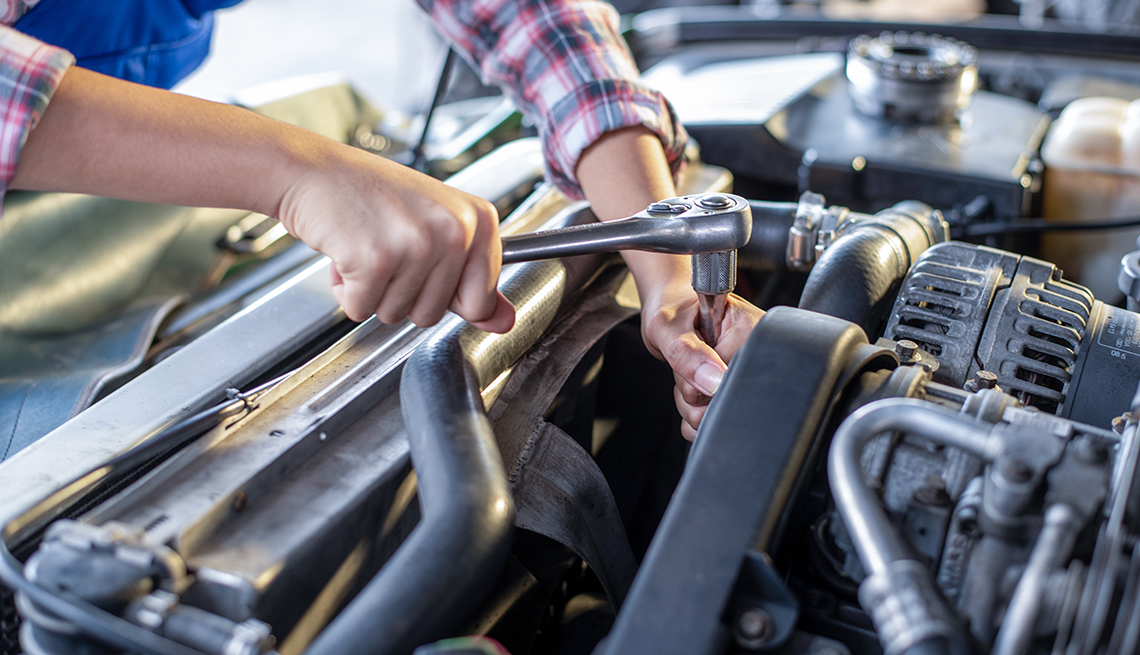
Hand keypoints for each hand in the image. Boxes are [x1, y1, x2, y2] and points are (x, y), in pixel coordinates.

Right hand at [277, 144, 514, 332]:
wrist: (314, 171)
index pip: (480, 301)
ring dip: (373, 291)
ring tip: (368, 247)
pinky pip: (362, 309)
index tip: (426, 265)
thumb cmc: (373, 195)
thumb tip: (504, 322)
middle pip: (434, 314)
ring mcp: (417, 245)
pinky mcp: (376, 260)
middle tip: (388, 249)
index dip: (445, 295)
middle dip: (402, 293)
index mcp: (480, 220)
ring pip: (397, 314)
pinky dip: (346, 291)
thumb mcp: (436, 228)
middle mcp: (455, 230)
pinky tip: (346, 252)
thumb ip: (474, 279)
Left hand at [640, 279, 763, 440]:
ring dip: (691, 405)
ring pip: (718, 417)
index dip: (701, 379)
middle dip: (695, 395)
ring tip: (687, 374)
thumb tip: (712, 381)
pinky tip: (692, 389)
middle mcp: (758, 356)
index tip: (688, 360)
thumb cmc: (674, 311)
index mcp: (753, 331)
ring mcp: (749, 377)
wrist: (673, 311)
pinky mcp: (736, 391)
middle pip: (727, 403)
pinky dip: (695, 414)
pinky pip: (715, 422)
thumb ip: (686, 352)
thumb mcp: (669, 326)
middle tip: (684, 367)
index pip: (731, 380)